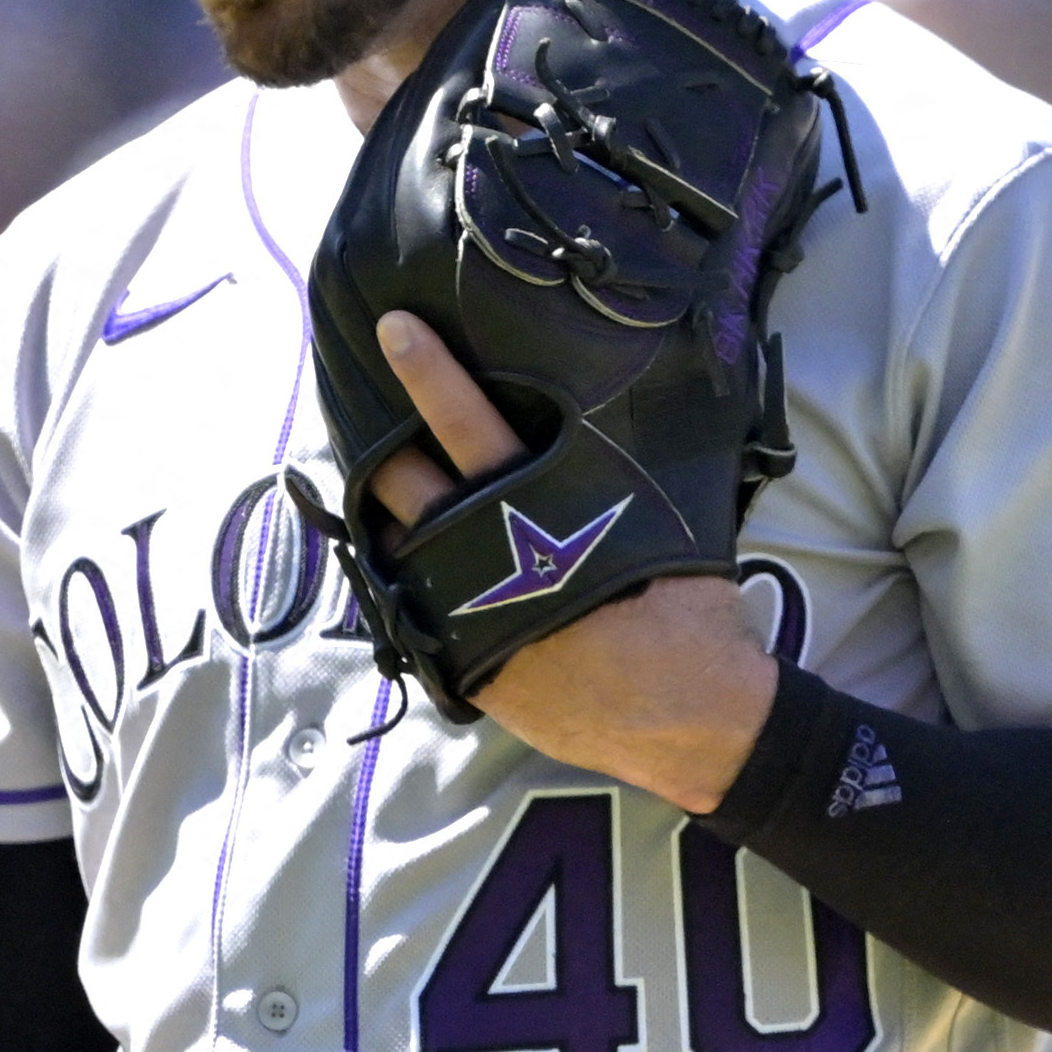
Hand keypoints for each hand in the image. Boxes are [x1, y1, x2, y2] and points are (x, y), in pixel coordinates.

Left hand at [365, 313, 778, 807]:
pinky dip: (411, 582)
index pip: (471, 425)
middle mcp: (491, 557)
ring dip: (386, 515)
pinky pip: (417, 612)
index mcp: (544, 510)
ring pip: (399, 548)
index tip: (395, 330)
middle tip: (359, 407)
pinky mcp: (468, 666)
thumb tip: (625, 421)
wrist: (691, 722)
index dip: (430, 375)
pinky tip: (415, 564)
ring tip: (377, 485)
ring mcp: (470, 615)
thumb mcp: (668, 526)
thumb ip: (624, 479)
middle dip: (380, 444)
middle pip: (409, 485)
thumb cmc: (692, 618)